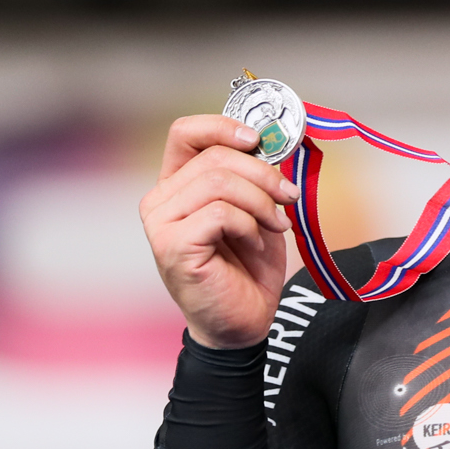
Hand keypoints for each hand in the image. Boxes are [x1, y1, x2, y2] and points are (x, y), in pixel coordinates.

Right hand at [141, 115, 298, 348]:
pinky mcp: (172, 246)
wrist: (243, 321)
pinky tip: (254, 244)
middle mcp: (160, 200)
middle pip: (214, 156)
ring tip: (275, 226)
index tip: (258, 140)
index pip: (185, 133)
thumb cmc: (246, 268)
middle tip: (288, 195)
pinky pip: (221, 213)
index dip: (223, 127)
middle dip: (263, 173)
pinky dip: (249, 226)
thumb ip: (253, 176)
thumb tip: (272, 142)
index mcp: (177, 185)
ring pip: (219, 182)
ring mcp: (160, 224)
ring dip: (260, 202)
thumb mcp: (255, 210)